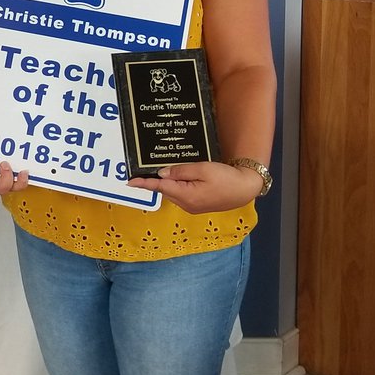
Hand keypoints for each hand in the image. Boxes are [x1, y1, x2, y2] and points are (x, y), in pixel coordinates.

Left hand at [126, 161, 261, 213]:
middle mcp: (186, 204)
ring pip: (173, 191)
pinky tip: (178, 176)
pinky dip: (177, 185)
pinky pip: (182, 193)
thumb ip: (180, 170)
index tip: (129, 182)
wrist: (245, 189)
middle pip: (165, 190)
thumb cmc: (226, 178)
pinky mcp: (199, 204)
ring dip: (167, 182)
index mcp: (186, 195)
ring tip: (162, 170)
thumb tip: (162, 174)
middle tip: (144, 168)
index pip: (159, 188)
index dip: (144, 184)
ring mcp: (192, 206)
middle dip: (155, 181)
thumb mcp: (202, 169)